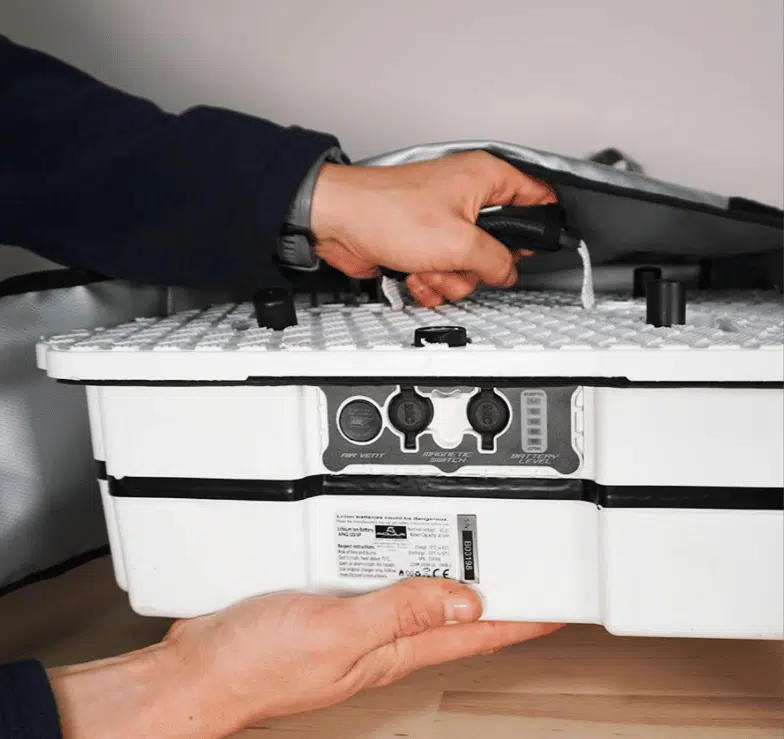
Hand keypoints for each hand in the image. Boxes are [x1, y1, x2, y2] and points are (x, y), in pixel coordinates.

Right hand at [49, 579, 561, 738]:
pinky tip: (394, 540)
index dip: (520, 617)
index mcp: (391, 647)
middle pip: (452, 607)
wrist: (200, 668)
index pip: (473, 631)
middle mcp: (379, 634)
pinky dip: (394, 553)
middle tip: (526, 564)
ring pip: (413, 585)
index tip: (555, 602)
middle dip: (493, 588)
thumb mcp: (337, 631)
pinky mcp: (325, 597)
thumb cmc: (256, 663)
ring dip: (447, 568)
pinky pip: (374, 571)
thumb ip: (399, 610)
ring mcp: (352, 616)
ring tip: (478, 548)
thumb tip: (461, 597)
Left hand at [310, 150, 555, 306]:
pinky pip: (443, 275)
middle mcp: (466, 198)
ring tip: (425, 267)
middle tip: (458, 261)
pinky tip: (413, 274)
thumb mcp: (458, 243)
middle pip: (499, 248)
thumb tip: (509, 272)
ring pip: (469, 268)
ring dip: (447, 279)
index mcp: (485, 178)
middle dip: (475, 268)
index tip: (534, 249)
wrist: (337, 223)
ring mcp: (444, 224)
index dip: (539, 227)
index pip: (535, 197)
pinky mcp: (424, 246)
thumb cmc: (387, 212)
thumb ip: (496, 261)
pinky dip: (429, 283)